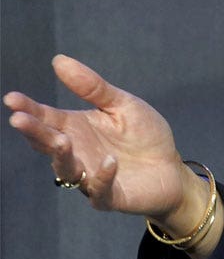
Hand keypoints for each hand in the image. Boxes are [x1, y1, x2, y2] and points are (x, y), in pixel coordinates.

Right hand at [4, 55, 193, 220]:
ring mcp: (90, 177)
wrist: (173, 169)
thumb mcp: (123, 105)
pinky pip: (100, 191)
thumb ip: (93, 87)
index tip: (11, 98)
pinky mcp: (110, 197)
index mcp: (76, 129)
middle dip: (34, 132)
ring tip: (61, 140)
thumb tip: (59, 60)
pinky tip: (111, 162)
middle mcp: (77, 153)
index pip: (46, 118)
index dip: (28, 109)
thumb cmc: (144, 136)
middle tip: (19, 120)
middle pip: (48, 144)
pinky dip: (103, 177)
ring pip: (66, 170)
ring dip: (62, 156)